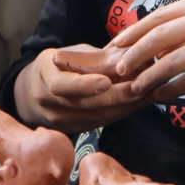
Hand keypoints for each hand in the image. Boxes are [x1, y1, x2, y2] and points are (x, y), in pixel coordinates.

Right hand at [13, 46, 156, 132]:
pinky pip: (104, 121)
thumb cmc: (57, 66)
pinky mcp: (79, 131)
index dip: (85, 85)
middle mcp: (52, 105)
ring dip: (127, 104)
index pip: (63, 86)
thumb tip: (126, 55)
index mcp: (46, 78)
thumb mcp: (68, 53)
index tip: (106, 81)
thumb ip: (94, 57)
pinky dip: (124, 110)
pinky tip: (142, 100)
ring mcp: (65, 122)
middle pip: (87, 105)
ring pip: (100, 116)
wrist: (34, 94)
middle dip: (117, 96)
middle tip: (142, 85)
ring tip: (150, 91)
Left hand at [107, 0, 184, 106]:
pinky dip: (171, 90)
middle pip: (159, 36)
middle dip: (133, 53)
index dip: (133, 32)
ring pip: (171, 60)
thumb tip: (155, 36)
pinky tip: (160, 96)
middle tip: (117, 68)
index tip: (116, 45)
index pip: (159, 16)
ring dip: (148, 76)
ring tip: (133, 87)